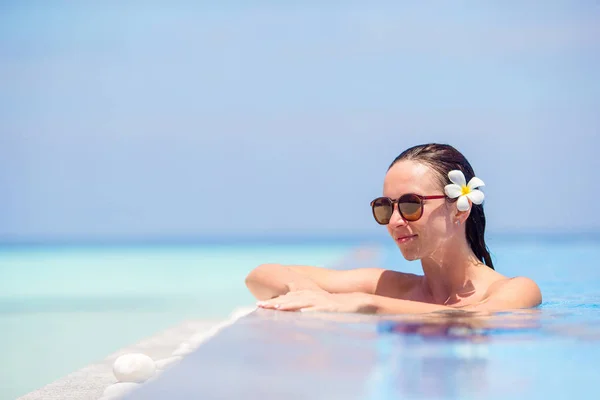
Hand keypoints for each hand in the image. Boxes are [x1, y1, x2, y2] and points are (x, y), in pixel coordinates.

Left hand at [257, 290, 374, 313]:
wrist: (356, 302)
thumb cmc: (335, 307)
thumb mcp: (317, 307)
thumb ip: (304, 309)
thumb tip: (292, 315)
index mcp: (307, 297)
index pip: (286, 298)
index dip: (272, 302)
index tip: (258, 305)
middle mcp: (311, 297)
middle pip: (289, 299)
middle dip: (274, 302)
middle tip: (260, 306)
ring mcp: (320, 301)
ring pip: (301, 302)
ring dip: (289, 304)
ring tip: (276, 307)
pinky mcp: (329, 307)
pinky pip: (317, 309)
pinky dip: (309, 310)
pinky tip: (301, 313)